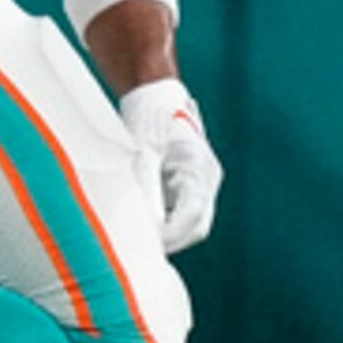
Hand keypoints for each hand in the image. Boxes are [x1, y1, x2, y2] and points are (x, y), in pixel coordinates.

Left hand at [122, 79, 223, 253]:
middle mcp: (206, 179)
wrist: (154, 94)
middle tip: (138, 247)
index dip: (171, 236)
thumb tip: (145, 228)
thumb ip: (147, 189)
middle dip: (170, 241)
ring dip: (165, 233)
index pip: (193, 216)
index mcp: (200, 169)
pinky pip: (179, 214)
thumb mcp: (144, 152)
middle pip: (196, 226)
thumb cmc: (149, 118)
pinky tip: (139, 221)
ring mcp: (200, 184)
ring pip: (189, 223)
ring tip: (135, 235)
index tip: (146, 243)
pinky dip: (162, 221)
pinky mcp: (188, 186)